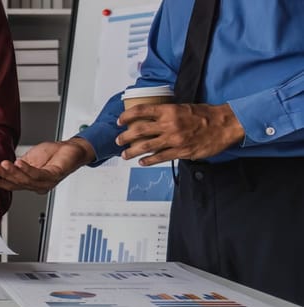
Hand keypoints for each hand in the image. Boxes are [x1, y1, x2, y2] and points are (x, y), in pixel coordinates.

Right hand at [0, 138, 94, 193]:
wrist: (72, 149)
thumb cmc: (55, 154)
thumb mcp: (31, 158)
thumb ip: (18, 164)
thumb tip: (6, 166)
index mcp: (31, 182)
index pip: (12, 184)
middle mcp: (38, 185)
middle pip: (17, 183)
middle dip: (3, 176)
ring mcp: (46, 182)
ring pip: (25, 180)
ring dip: (12, 172)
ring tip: (4, 164)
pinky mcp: (54, 175)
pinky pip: (37, 174)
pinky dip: (27, 169)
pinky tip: (19, 163)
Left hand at [116, 103, 244, 165]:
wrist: (225, 125)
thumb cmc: (206, 115)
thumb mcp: (184, 107)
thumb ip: (168, 113)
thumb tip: (153, 118)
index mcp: (169, 110)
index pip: (141, 111)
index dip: (127, 116)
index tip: (120, 121)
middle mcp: (169, 124)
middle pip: (139, 130)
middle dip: (125, 137)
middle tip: (118, 140)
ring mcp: (174, 139)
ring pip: (146, 146)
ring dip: (132, 151)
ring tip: (125, 154)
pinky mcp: (181, 151)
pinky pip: (160, 157)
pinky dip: (149, 160)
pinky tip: (142, 161)